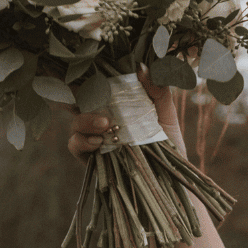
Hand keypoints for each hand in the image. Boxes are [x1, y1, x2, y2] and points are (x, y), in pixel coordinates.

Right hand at [68, 64, 188, 162]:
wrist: (172, 180)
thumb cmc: (170, 145)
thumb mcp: (167, 114)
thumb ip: (157, 90)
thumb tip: (141, 67)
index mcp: (118, 105)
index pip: (95, 86)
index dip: (86, 75)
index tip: (88, 68)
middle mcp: (102, 119)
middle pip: (78, 101)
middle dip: (78, 93)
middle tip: (91, 92)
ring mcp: (95, 138)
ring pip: (75, 123)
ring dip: (85, 120)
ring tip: (105, 124)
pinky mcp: (91, 159)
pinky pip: (75, 145)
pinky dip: (82, 140)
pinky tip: (99, 142)